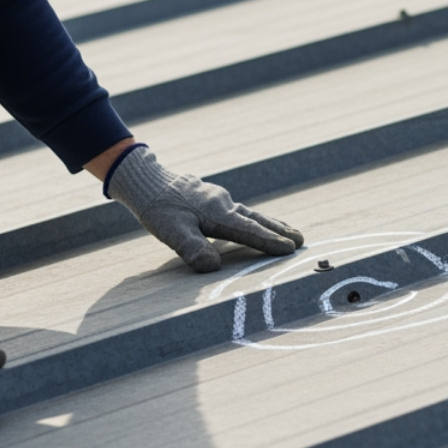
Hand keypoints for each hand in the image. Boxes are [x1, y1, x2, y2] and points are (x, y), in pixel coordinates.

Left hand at [105, 145, 302, 271]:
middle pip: (257, 219)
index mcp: (217, 213)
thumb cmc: (158, 209)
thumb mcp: (171, 232)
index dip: (270, 241)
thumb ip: (192, 249)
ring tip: (288, 231)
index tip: (290, 248)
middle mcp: (224, 203)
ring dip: (270, 223)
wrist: (146, 180)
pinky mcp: (212, 198)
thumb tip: (213, 266)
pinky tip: (254, 222)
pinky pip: (240, 210)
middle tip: (301, 240)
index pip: (249, 230)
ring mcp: (219, 198)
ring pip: (250, 213)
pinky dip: (254, 218)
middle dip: (279, 230)